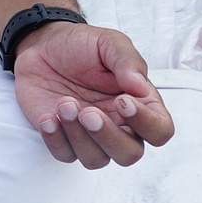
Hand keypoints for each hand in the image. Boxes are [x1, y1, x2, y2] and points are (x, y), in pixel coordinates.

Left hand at [12, 22, 176, 169]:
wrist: (42, 46)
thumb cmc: (81, 46)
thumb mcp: (108, 43)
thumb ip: (128, 62)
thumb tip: (141, 86)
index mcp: (140, 104)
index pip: (159, 130)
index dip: (146, 123)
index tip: (122, 101)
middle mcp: (119, 125)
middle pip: (129, 154)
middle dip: (108, 137)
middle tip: (88, 112)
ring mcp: (90, 135)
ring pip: (96, 160)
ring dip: (78, 136)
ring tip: (64, 104)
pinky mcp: (63, 138)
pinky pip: (65, 155)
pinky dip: (55, 140)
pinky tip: (48, 117)